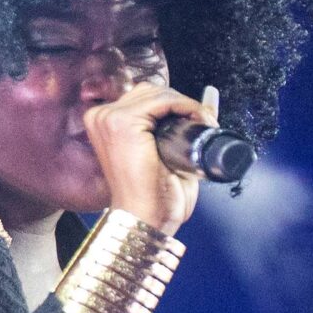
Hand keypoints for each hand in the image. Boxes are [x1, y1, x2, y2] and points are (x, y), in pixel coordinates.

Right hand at [81, 82, 216, 235]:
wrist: (147, 221)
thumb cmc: (156, 197)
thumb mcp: (172, 152)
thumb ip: (186, 122)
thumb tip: (211, 94)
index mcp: (106, 123)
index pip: (145, 97)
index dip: (176, 105)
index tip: (201, 120)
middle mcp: (101, 117)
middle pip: (151, 91)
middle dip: (182, 103)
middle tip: (206, 123)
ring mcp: (109, 118)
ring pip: (158, 93)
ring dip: (186, 104)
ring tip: (204, 124)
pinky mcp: (122, 123)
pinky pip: (163, 100)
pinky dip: (186, 106)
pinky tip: (199, 120)